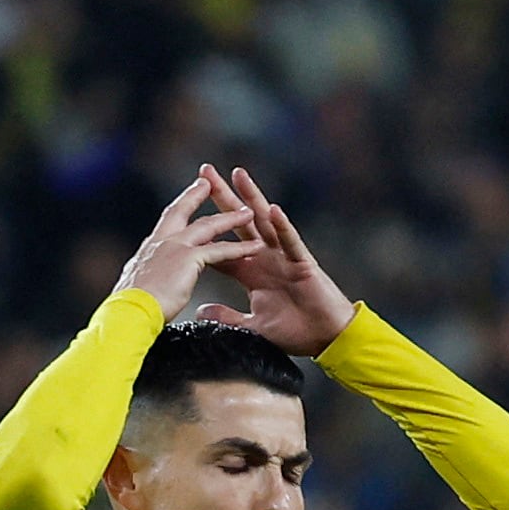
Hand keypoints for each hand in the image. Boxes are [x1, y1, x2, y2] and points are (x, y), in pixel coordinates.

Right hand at [113, 177, 263, 320]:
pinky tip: (255, 247)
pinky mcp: (189, 258)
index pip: (164, 226)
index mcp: (148, 251)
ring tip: (248, 212)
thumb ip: (145, 280)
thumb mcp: (135, 289)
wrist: (128, 313)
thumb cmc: (128, 310)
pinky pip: (220, 250)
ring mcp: (175, 247)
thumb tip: (143, 285)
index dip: (175, 212)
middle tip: (207, 182)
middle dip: (195, 195)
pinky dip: (239, 248)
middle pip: (180, 211)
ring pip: (207, 226)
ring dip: (230, 218)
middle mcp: (160, 243)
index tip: (182, 203)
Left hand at [195, 164, 357, 355]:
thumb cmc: (295, 331)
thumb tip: (200, 311)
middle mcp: (266, 257)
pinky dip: (283, 227)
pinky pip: (291, 243)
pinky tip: (273, 210)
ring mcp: (285, 257)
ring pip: (265, 222)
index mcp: (252, 271)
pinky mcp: (303, 264)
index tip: (183, 211)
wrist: (325, 338)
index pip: (222, 245)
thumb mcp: (252, 326)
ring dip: (252, 198)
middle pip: (239, 221)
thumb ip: (227, 318)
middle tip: (204, 171)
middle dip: (223, 197)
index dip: (204, 229)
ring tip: (238, 174)